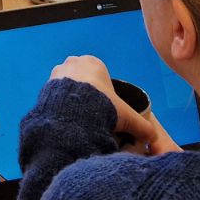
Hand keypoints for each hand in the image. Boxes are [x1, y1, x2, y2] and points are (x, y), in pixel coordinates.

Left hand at [48, 56, 179, 155]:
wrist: (72, 115)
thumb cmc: (100, 108)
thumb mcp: (125, 116)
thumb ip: (141, 125)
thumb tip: (153, 136)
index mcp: (94, 63)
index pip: (101, 76)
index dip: (105, 94)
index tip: (106, 109)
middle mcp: (74, 63)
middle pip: (85, 81)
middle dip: (89, 96)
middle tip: (93, 115)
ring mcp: (58, 72)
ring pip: (70, 88)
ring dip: (74, 100)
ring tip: (80, 119)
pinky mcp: (45, 84)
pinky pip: (56, 96)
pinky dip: (62, 106)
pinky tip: (67, 119)